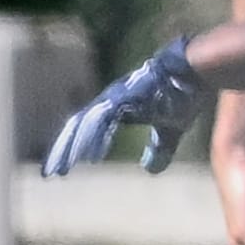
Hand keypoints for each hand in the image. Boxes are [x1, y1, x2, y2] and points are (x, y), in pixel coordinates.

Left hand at [43, 36, 203, 176]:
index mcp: (114, 109)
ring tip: (61, 168)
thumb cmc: (180, 96)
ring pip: (85, 125)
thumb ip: (159, 148)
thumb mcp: (171, 129)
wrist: (195, 72)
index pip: (86, 131)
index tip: (60, 170)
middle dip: (62, 151)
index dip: (71, 149)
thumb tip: (149, 170)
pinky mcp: (125, 98)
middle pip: (77, 129)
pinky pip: (104, 121)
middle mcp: (108, 102)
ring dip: (72, 147)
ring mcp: (115, 98)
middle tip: (50, 173)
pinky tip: (89, 156)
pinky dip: (96, 138)